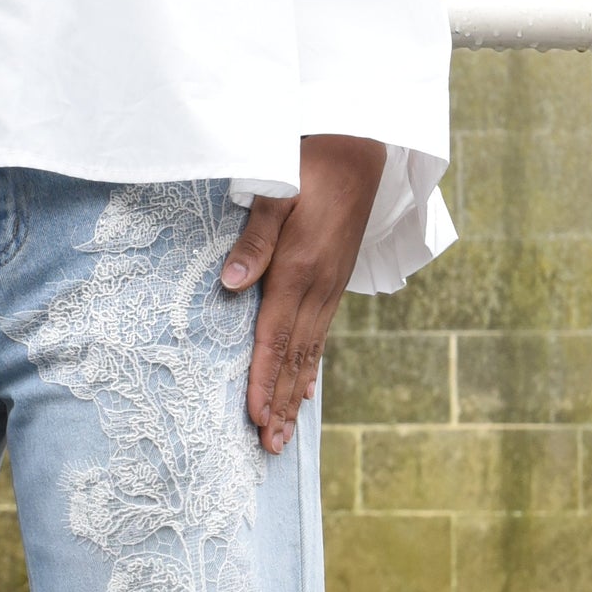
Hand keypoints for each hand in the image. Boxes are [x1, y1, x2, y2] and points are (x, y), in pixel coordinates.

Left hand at [220, 136, 386, 453]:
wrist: (360, 145)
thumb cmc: (310, 162)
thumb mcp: (277, 189)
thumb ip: (255, 238)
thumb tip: (231, 284)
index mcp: (299, 269)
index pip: (274, 338)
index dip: (262, 380)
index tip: (253, 417)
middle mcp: (318, 287)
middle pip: (294, 357)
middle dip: (279, 403)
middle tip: (269, 446)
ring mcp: (330, 286)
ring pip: (310, 352)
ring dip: (294, 394)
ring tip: (284, 431)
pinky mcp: (336, 280)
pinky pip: (322, 335)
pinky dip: (311, 366)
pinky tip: (305, 388)